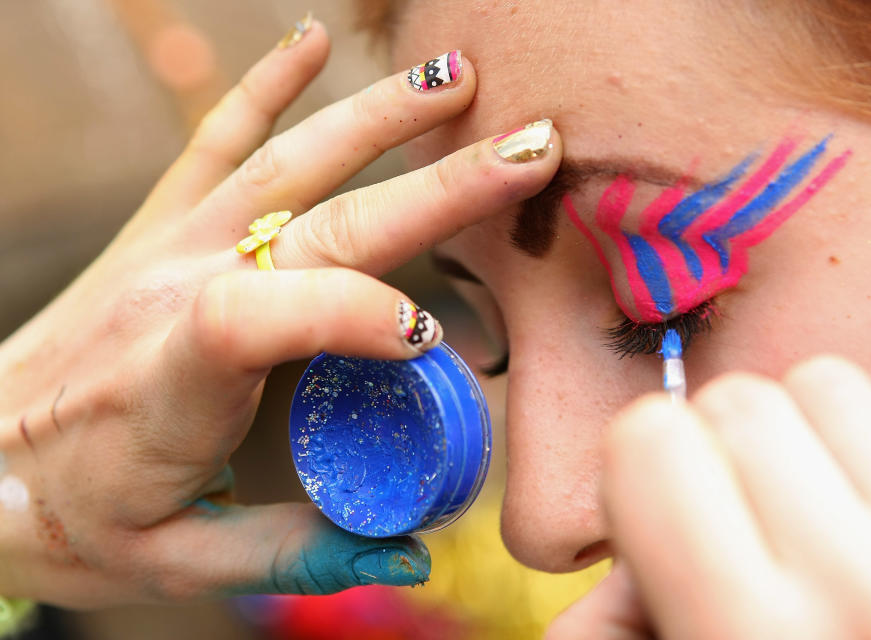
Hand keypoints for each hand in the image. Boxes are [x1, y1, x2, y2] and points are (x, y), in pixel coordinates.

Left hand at [0, 19, 561, 606]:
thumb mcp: (182, 565)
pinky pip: (215, 140)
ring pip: (282, 165)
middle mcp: (173, 295)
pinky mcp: (160, 227)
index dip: (351, 313)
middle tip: (527, 151)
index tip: (428, 337)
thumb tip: (411, 549)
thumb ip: (300, 556)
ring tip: (458, 78)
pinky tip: (310, 37)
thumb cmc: (80, 514)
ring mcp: (168, 248)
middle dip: (433, 188)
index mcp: (173, 387)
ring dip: (375, 118)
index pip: (259, 318)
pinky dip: (264, 84)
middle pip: (317, 224)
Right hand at [548, 356, 870, 638]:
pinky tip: (867, 542)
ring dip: (795, 439)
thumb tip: (612, 550)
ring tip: (800, 522)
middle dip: (714, 451)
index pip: (650, 439)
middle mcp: (865, 590)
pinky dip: (862, 466)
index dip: (637, 467)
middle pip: (737, 403)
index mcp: (753, 636)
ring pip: (821, 387)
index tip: (659, 510)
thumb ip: (606, 626)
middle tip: (732, 527)